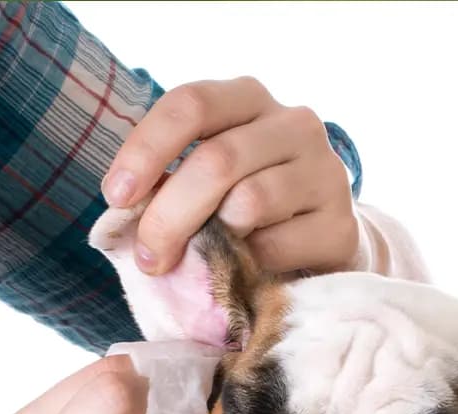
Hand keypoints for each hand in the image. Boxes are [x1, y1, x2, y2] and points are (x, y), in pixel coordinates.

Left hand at [102, 77, 357, 276]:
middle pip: (217, 161)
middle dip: (169, 216)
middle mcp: (294, 124)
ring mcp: (325, 172)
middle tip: (150, 258)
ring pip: (249, 202)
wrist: (322, 244)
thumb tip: (126, 213)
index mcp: (249, 99)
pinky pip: (276, 246)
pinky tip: (247, 271)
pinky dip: (249, 266)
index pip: (191, 104)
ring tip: (201, 264)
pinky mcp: (341, 225)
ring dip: (211, 242)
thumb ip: (173, 180)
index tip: (116, 197)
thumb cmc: (248, 208)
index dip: (146, 149)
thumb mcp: (210, 179)